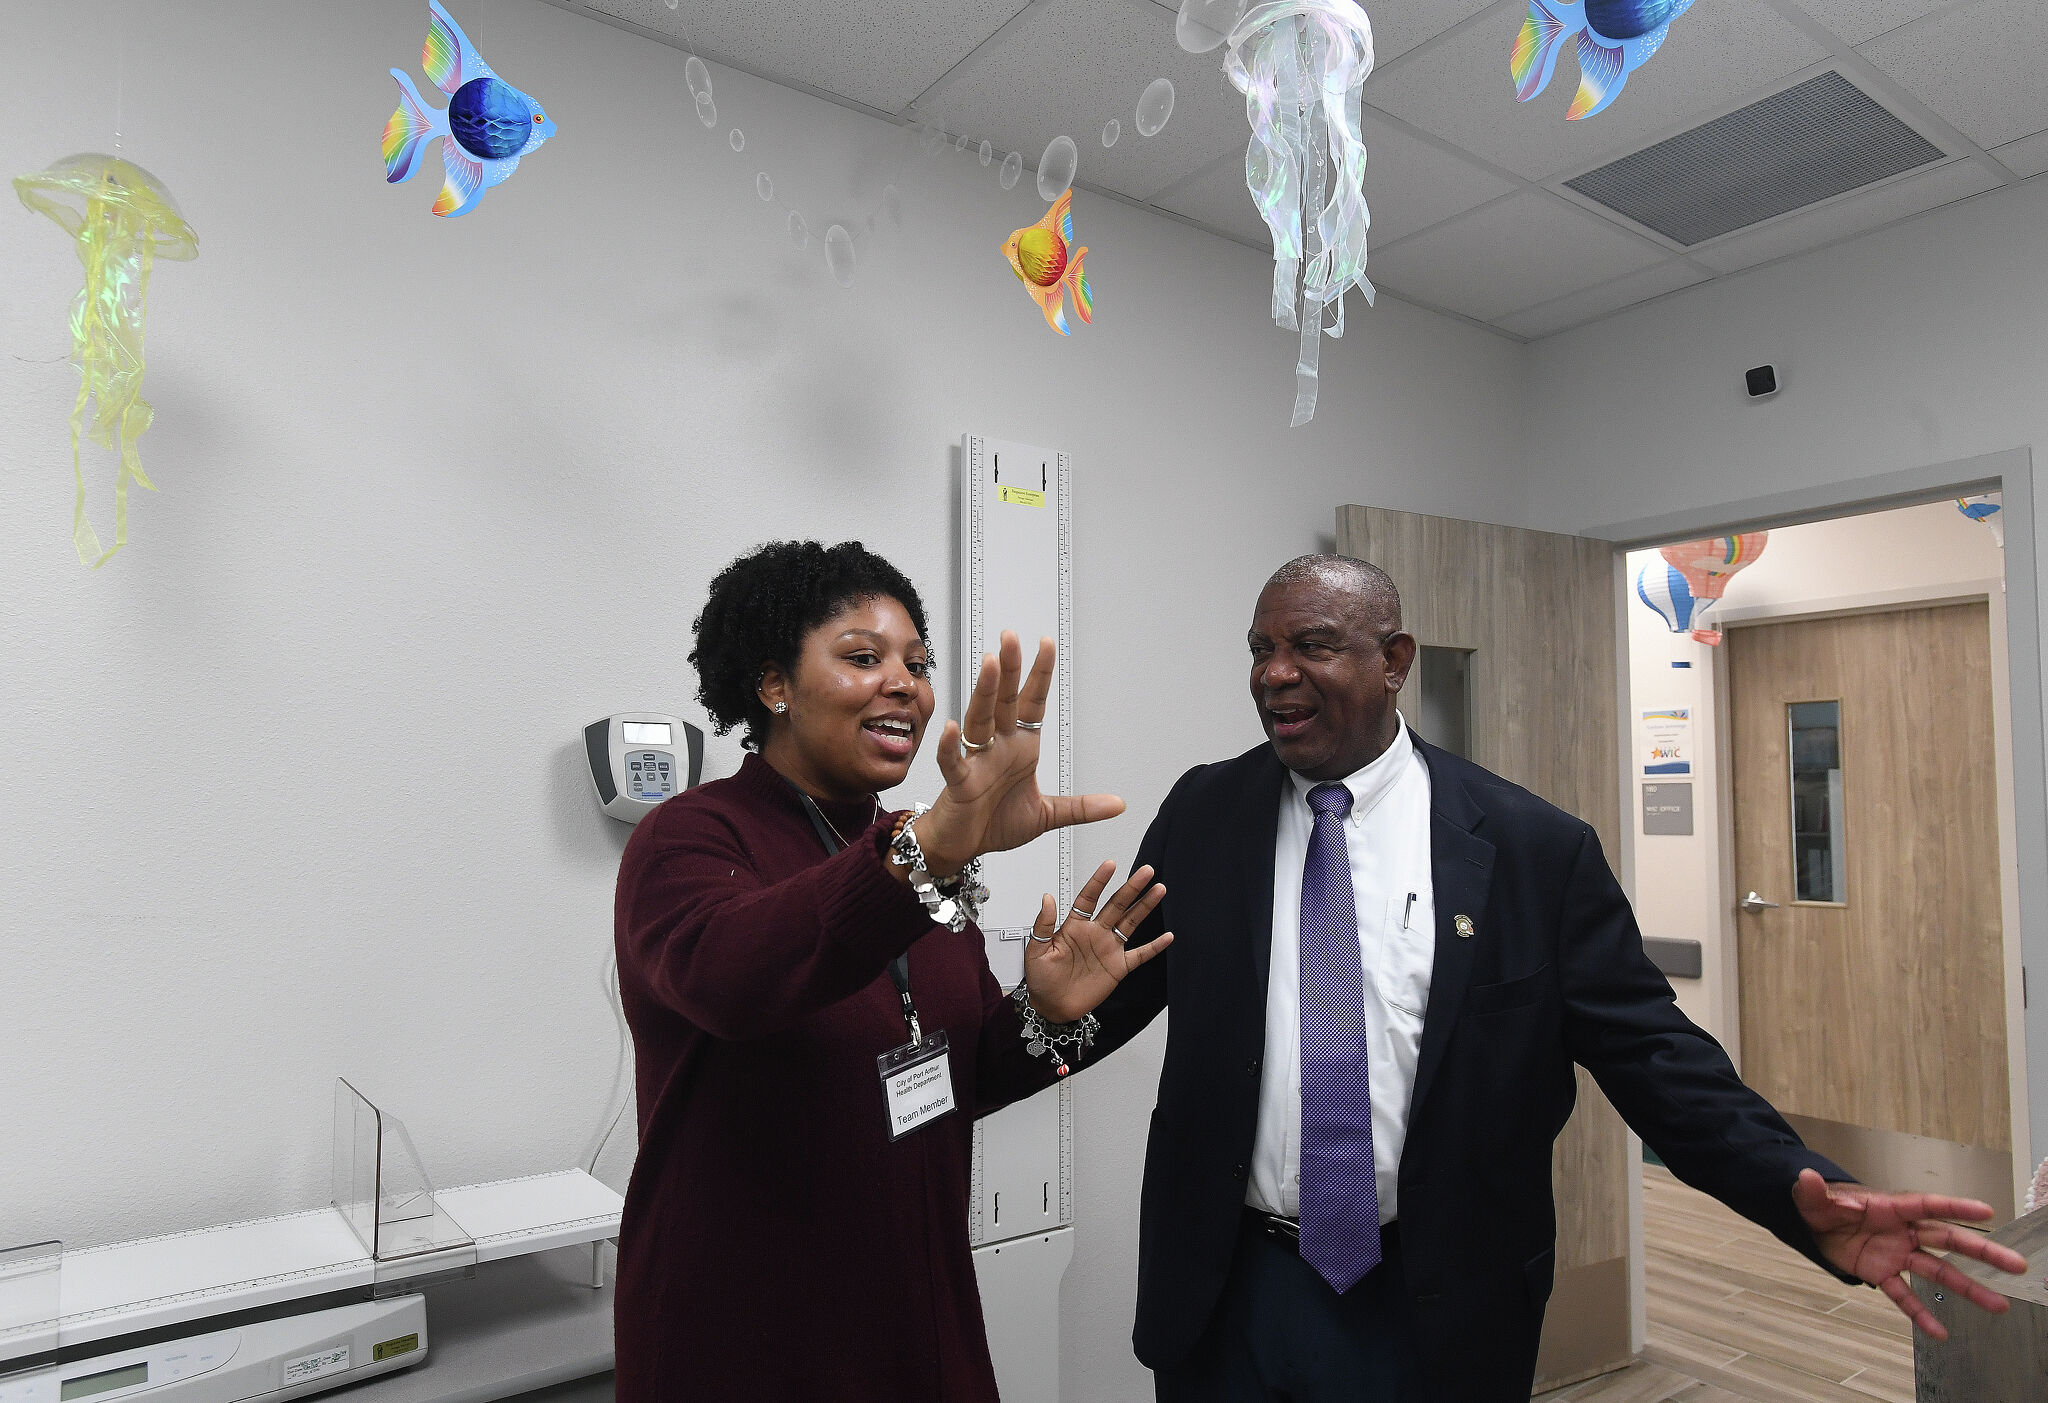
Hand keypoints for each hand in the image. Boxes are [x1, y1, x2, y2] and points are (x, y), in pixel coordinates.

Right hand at [915, 632, 1122, 871]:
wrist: (962, 846)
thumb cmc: (995, 823)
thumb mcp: (1047, 815)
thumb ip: (1080, 807)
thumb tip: (1118, 804)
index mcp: (1020, 747)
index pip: (1031, 702)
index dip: (1039, 674)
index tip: (1046, 643)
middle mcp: (998, 747)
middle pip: (1003, 700)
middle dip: (1008, 669)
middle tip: (1011, 637)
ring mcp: (976, 761)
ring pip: (979, 720)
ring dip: (984, 693)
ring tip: (989, 664)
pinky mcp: (958, 784)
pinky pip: (953, 761)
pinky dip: (951, 746)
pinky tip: (953, 728)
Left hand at [1022, 861, 1173, 1022]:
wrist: (1052, 1007)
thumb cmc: (1041, 979)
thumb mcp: (1036, 950)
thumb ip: (1043, 924)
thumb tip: (1047, 898)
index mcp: (1075, 927)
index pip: (1089, 898)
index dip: (1099, 881)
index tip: (1110, 865)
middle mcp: (1095, 933)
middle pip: (1117, 905)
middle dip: (1132, 887)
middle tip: (1146, 871)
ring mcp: (1109, 949)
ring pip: (1131, 922)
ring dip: (1145, 907)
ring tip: (1158, 890)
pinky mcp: (1118, 967)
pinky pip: (1140, 954)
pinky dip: (1154, 946)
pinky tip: (1167, 936)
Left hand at [1790, 1168, 2031, 1337]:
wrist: (1815, 1225)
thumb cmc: (1823, 1206)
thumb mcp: (1812, 1198)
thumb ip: (1813, 1191)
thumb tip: (1806, 1177)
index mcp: (1890, 1208)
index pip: (1926, 1206)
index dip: (1954, 1207)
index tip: (1986, 1212)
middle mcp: (1901, 1231)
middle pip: (1947, 1240)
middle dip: (1982, 1252)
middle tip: (2016, 1265)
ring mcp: (1896, 1254)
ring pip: (1938, 1272)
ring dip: (1967, 1289)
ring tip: (1999, 1307)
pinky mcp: (1882, 1274)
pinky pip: (1906, 1296)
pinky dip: (1921, 1315)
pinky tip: (1940, 1334)